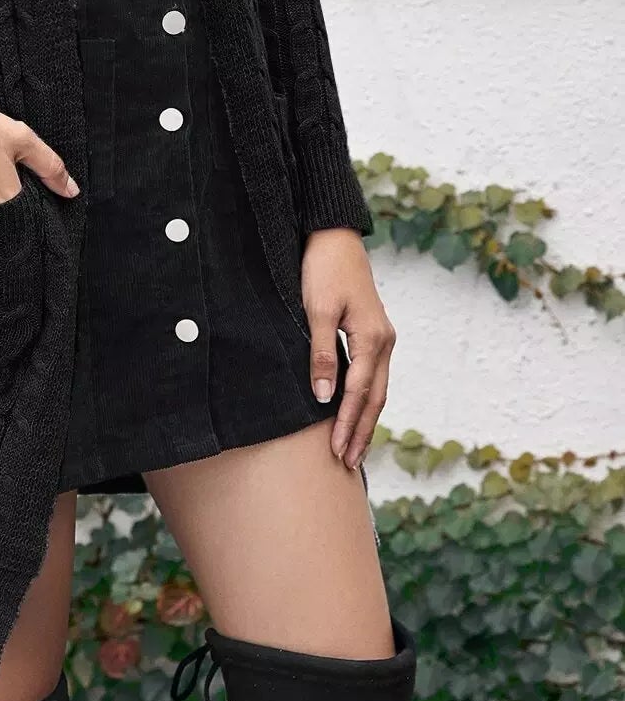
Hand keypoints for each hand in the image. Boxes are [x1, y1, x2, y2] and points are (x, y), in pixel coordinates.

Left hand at [301, 228, 396, 471]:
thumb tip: (323, 397)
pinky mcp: (374, 333)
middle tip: (348, 464)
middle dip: (361, 432)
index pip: (359, 393)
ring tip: (354, 449)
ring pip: (377, 389)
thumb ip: (321, 354)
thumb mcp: (316, 311)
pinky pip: (373, 375)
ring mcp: (382, 338)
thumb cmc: (322, 269)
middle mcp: (384, 342)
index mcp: (373, 338)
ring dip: (365, 420)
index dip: (346, 423)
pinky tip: (356, 412)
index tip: (336, 451)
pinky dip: (366, 399)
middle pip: (375, 398)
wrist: (334, 236)